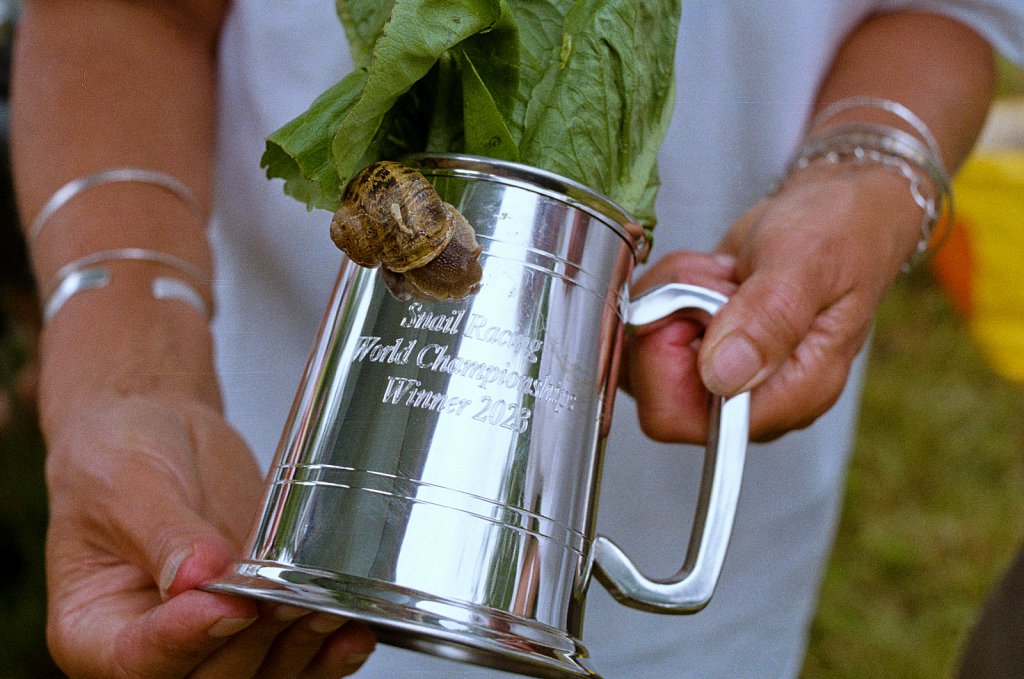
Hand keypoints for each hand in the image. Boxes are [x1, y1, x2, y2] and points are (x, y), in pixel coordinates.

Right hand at [42, 361, 375, 676]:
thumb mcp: (125, 485)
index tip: (229, 605)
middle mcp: (155, 648)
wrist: (161, 431)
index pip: (137, 659)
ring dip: (298, 648)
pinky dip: (327, 652)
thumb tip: (198, 577)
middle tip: (287, 597)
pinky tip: (353, 629)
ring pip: (259, 674)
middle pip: (207, 678)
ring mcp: (212, 638)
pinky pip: (295, 657)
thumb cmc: (118, 456)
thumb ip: (164, 535)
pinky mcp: (260, 621)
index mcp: (94, 628)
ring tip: (327, 606)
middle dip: (253, 643)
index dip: (185, 641)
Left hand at [625, 163, 921, 441]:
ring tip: (722, 274)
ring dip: (667, 299)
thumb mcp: (808, 263)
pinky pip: (647, 330)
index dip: (667, 361)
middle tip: (715, 282)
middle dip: (667, 321)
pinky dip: (664, 291)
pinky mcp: (701, 349)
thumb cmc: (843, 233)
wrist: (839, 208)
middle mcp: (750, 396)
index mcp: (787, 396)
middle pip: (652, 388)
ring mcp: (722, 374)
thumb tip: (721, 377)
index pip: (682, 417)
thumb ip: (767, 319)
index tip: (700, 306)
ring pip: (643, 354)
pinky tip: (710, 275)